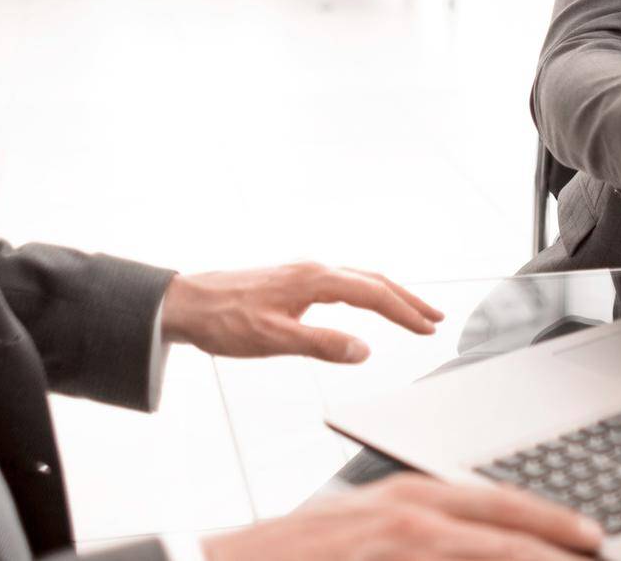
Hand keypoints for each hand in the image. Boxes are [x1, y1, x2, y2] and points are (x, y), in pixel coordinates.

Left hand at [161, 263, 443, 363]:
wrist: (185, 303)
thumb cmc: (223, 321)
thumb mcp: (274, 339)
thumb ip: (322, 344)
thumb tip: (364, 350)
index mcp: (316, 279)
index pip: (373, 293)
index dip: (403, 312)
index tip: (428, 329)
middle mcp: (315, 269)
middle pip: (374, 280)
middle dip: (407, 299)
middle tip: (435, 319)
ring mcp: (305, 272)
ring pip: (360, 279)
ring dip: (390, 294)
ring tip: (412, 312)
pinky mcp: (294, 280)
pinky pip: (344, 281)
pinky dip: (368, 291)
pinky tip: (367, 301)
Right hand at [202, 473, 602, 560]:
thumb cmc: (298, 557)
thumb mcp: (369, 538)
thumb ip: (419, 540)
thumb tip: (460, 547)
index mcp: (407, 498)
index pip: (496, 502)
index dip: (546, 518)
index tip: (585, 532)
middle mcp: (410, 510)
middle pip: (505, 519)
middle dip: (558, 536)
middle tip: (602, 546)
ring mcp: (398, 538)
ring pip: (489, 546)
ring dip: (534, 555)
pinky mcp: (382, 558)